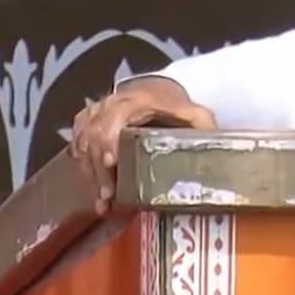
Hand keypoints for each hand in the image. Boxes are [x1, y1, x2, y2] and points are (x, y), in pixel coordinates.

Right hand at [70, 85, 216, 214]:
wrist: (157, 91)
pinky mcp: (85, 124)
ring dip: (91, 175)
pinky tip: (95, 189)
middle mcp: (109, 104)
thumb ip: (204, 127)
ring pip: (83, 144)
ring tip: (102, 203)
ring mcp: (94, 114)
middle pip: (95, 137)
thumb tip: (217, 149)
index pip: (113, 118)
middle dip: (99, 170)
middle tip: (107, 197)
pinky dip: (84, 168)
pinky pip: (77, 146)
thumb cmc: (176, 106)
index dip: (108, 139)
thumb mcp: (195, 113)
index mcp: (135, 100)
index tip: (110, 162)